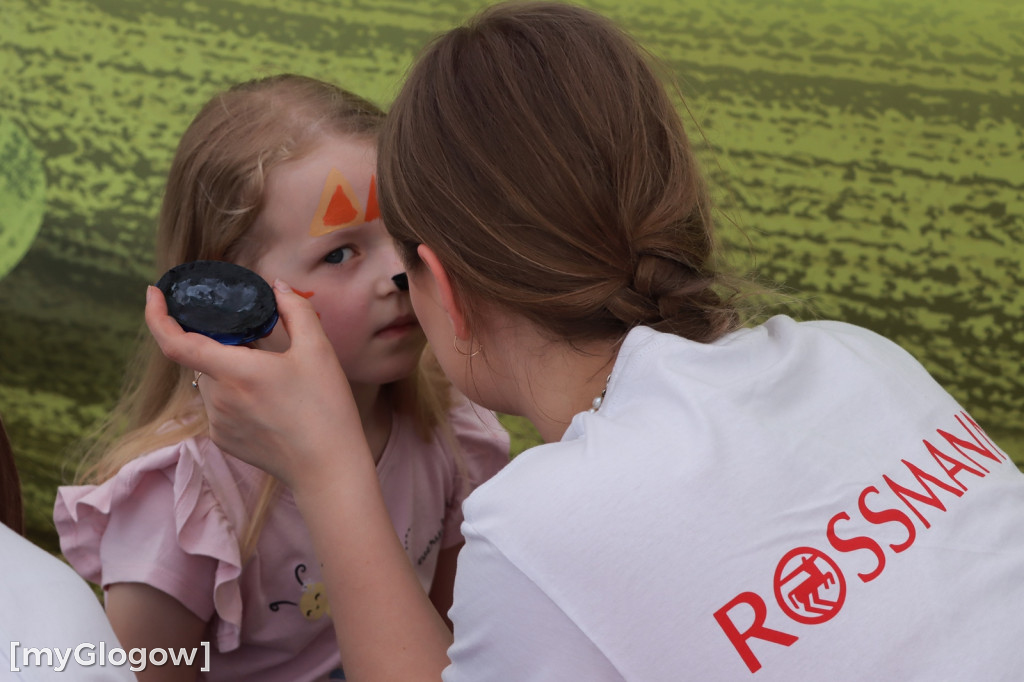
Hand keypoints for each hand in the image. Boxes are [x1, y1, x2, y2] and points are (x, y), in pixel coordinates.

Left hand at [145, 279, 363, 490]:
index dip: (157, 315)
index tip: (154, 294)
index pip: (175, 342)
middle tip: (261, 344)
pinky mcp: (224, 440)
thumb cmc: (326, 409)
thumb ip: (296, 311)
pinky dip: (236, 395)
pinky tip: (270, 403)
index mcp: (235, 372)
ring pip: (213, 382)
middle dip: (224, 344)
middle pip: (204, 358)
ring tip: (274, 379)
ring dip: (232, 370)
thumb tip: (278, 288)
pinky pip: (220, 406)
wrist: (328, 468)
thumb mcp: (318, 351)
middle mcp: (218, 399)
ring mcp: (218, 423)